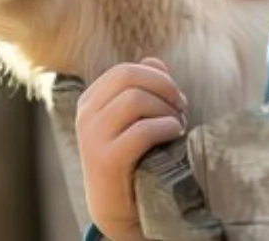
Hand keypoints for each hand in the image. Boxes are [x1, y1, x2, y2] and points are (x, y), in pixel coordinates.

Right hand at [77, 59, 188, 240]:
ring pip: (135, 99)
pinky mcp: (106, 159)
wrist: (115, 206)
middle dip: (163, 87)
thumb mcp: (132, 121)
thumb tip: (155, 61)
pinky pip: (142, 130)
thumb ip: (142, 89)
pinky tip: (174, 135)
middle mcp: (86, 115)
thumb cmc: (131, 158)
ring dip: (167, 110)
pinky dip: (166, 127)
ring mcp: (93, 137)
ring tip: (177, 125)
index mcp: (90, 102)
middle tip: (181, 107)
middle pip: (128, 76)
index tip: (175, 97)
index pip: (125, 70)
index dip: (157, 77)